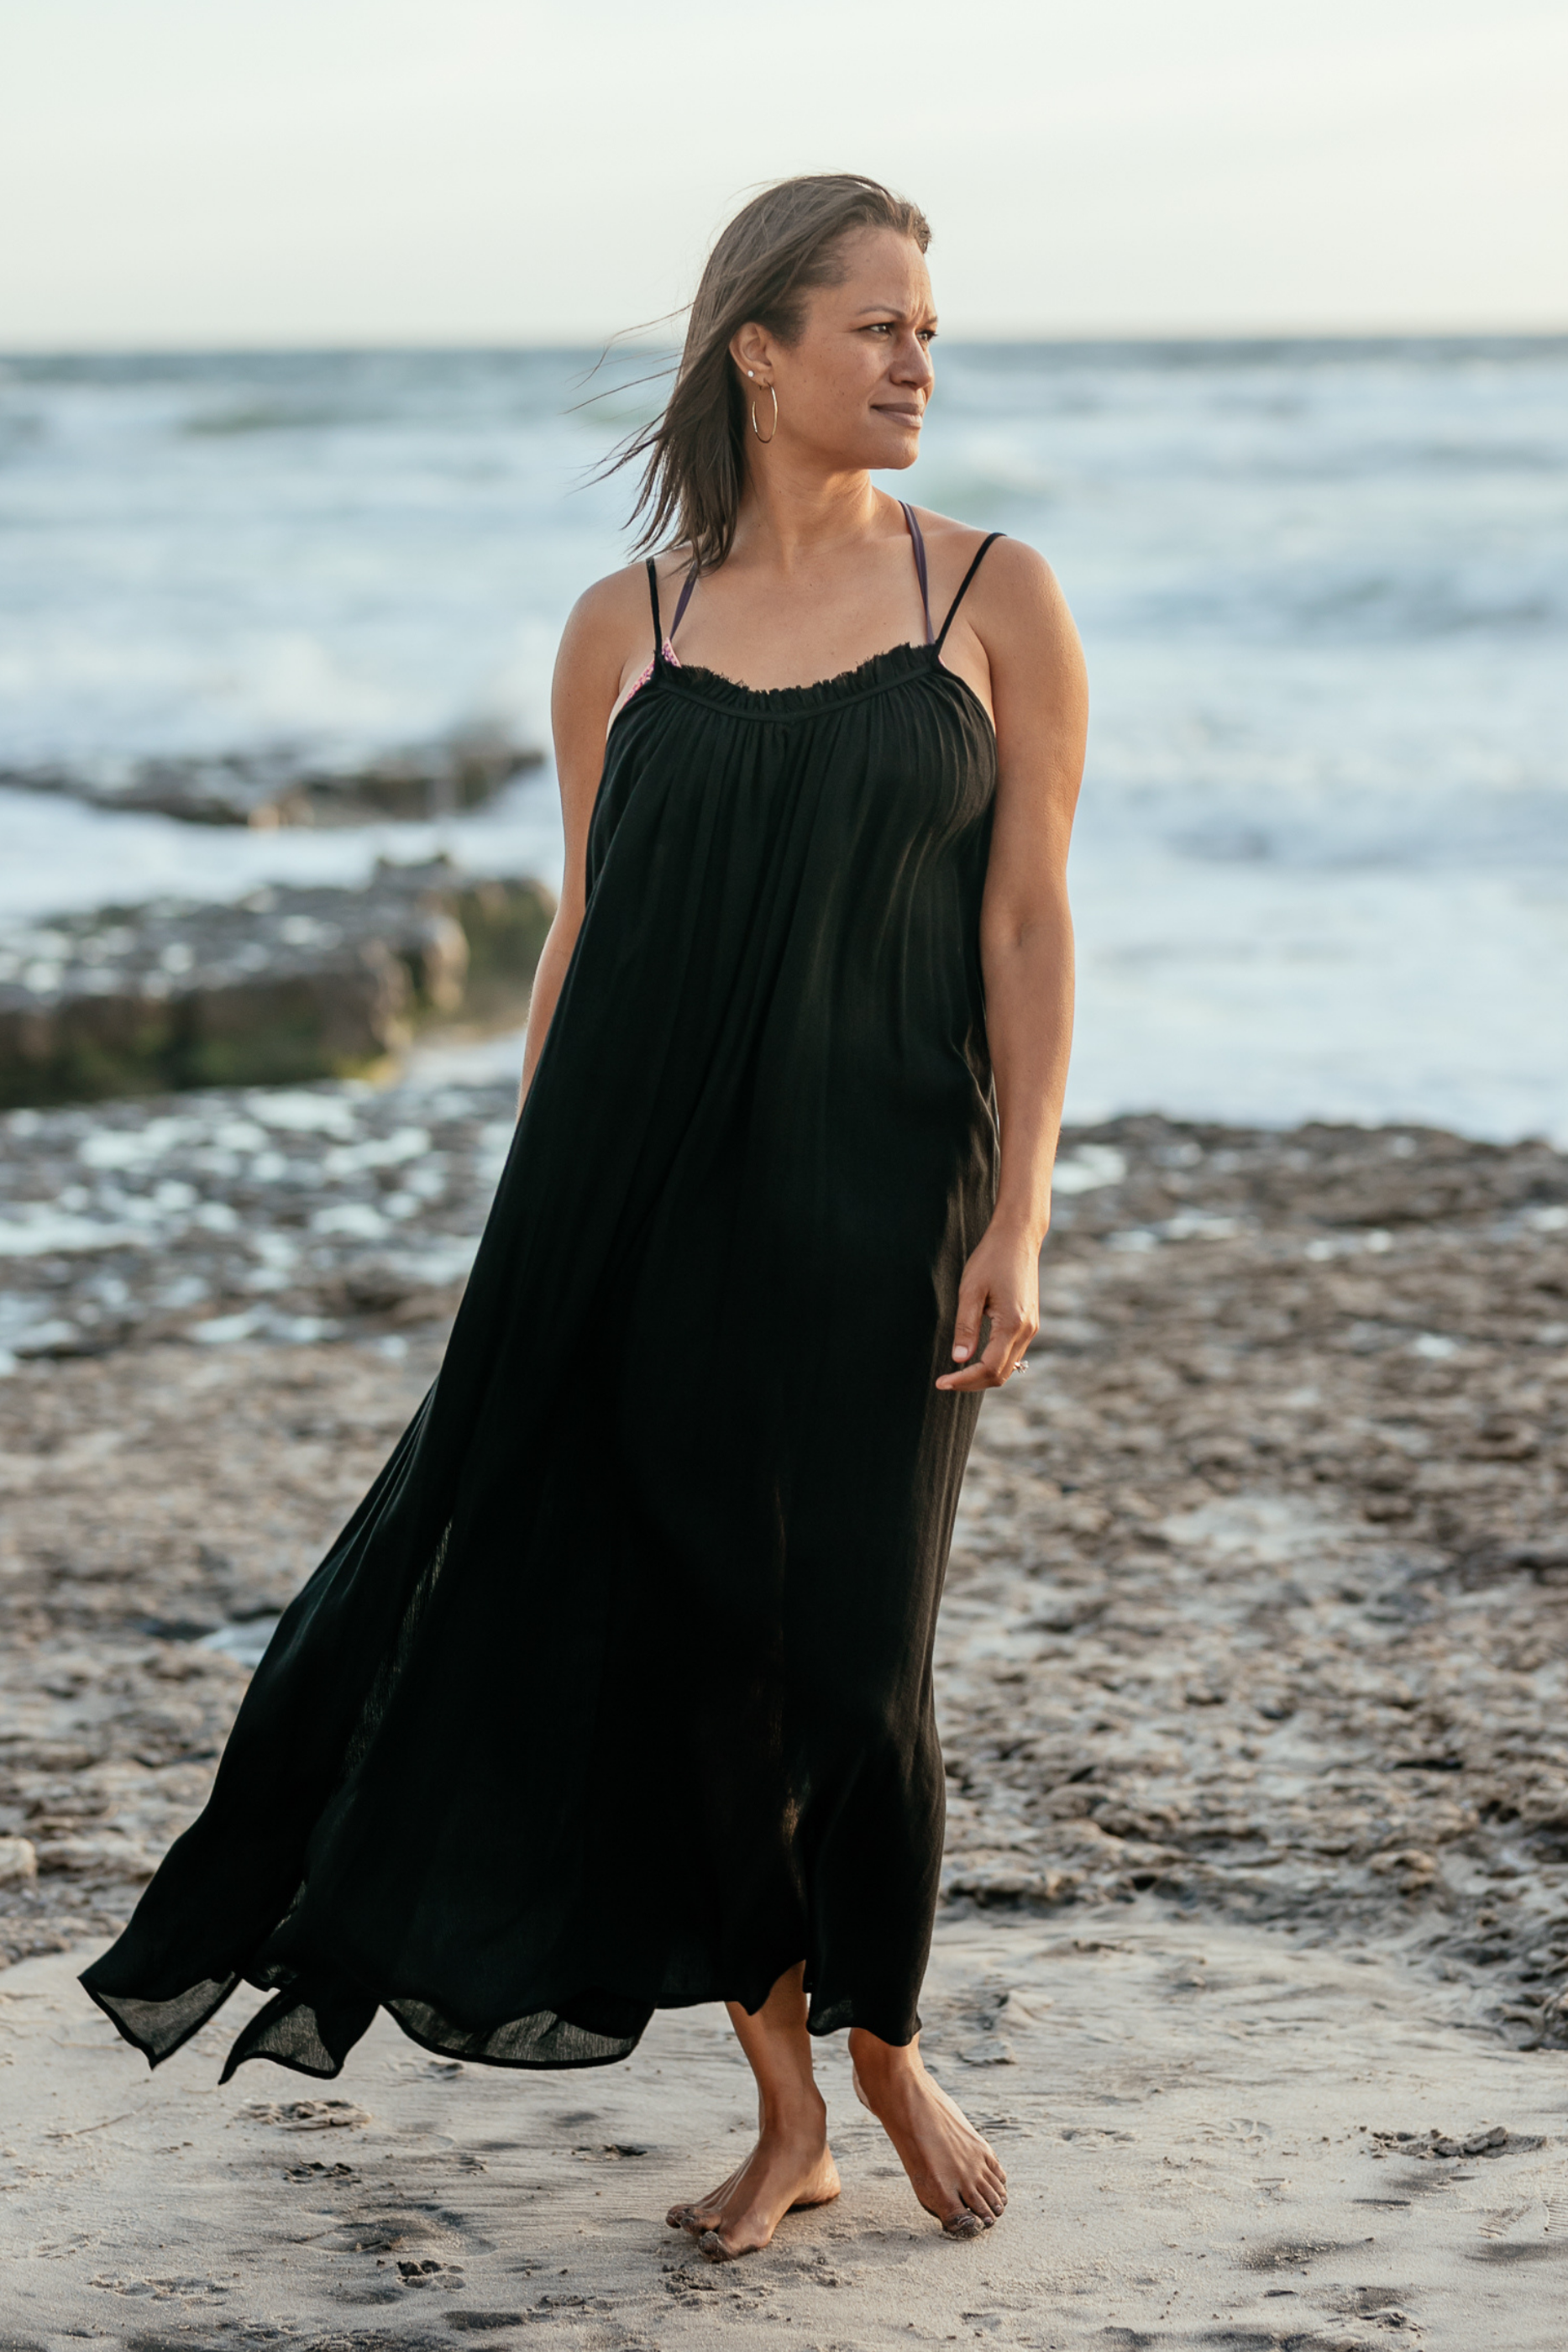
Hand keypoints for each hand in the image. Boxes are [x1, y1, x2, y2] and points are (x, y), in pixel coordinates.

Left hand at [935, 1222, 1040, 1390]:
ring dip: (983, 1375)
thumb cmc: (991, 1259)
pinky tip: (975, 1357)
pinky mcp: (1030, 1322)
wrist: (1018, 1238)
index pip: (989, 1368)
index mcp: (1012, 1324)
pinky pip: (1013, 1353)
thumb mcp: (970, 1291)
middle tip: (946, 1381)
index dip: (964, 1380)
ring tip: (957, 1373)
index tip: (942, 1382)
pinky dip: (994, 1362)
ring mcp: (1031, 1327)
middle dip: (973, 1383)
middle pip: (1001, 1374)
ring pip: (1009, 1367)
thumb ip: (966, 1327)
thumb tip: (959, 1359)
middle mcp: (1027, 1330)